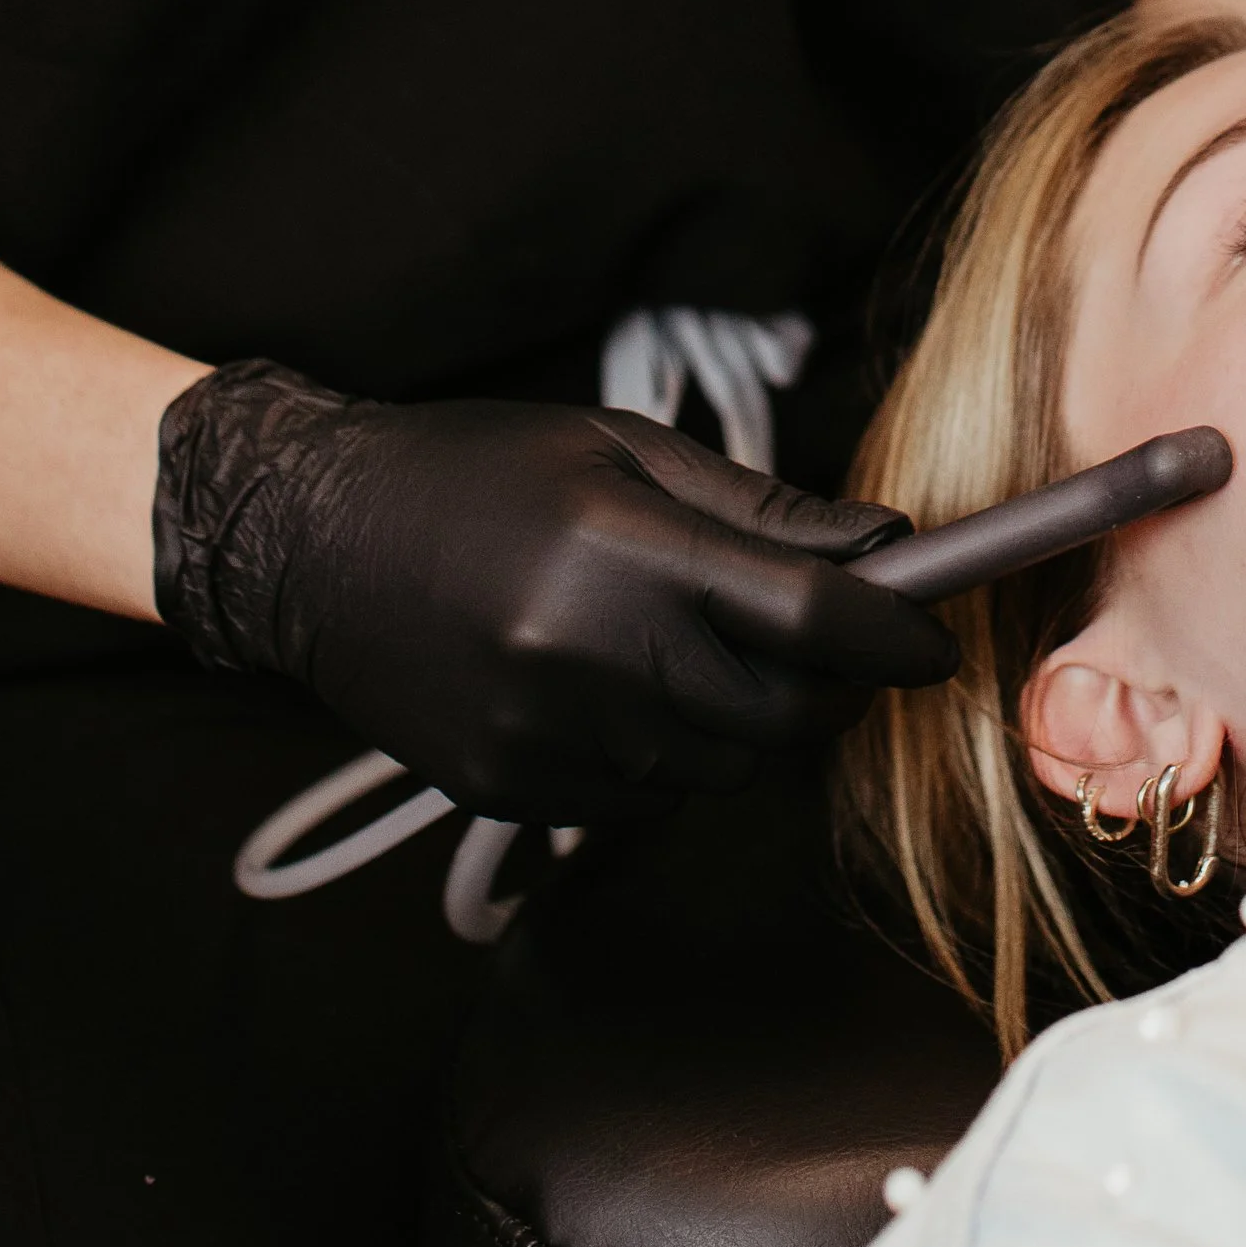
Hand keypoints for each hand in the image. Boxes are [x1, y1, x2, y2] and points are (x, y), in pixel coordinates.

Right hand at [152, 365, 958, 823]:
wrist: (313, 542)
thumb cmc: (476, 470)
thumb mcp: (623, 449)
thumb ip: (760, 510)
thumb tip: (884, 546)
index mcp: (619, 554)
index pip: (804, 616)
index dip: (890, 632)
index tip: (933, 638)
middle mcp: (585, 659)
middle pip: (777, 716)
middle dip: (830, 687)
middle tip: (836, 642)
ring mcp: (545, 739)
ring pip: (719, 769)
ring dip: (748, 722)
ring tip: (708, 646)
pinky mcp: (511, 791)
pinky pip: (644, 798)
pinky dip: (670, 753)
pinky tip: (630, 685)